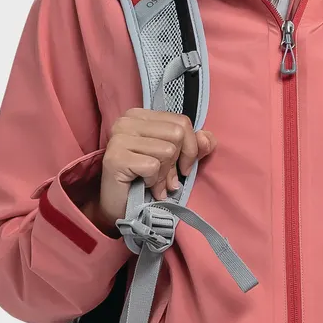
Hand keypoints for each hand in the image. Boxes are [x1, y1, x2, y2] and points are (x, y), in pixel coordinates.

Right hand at [89, 110, 216, 233]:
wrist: (120, 207)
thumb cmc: (146, 180)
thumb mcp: (175, 160)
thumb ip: (194, 146)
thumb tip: (207, 138)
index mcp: (139, 115)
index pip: (181, 121)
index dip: (190, 148)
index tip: (183, 168)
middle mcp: (126, 121)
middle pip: (176, 134)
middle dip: (176, 162)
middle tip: (167, 179)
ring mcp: (119, 138)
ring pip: (166, 151)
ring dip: (164, 175)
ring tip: (155, 185)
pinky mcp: (115, 157)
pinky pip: (152, 166)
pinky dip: (153, 182)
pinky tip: (143, 186)